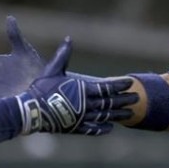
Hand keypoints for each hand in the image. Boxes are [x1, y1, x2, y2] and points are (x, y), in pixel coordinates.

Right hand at [16, 37, 136, 134]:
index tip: (130, 83)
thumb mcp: (52, 70)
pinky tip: (110, 128)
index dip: (120, 85)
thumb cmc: (40, 89)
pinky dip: (102, 128)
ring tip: (130, 114)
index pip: (107, 87)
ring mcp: (81, 117)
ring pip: (105, 116)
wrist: (31, 111)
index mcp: (82, 89)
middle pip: (110, 102)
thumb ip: (63, 56)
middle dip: (124, 99)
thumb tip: (68, 39)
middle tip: (137, 98)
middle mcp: (85, 104)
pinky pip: (92, 129)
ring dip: (118, 114)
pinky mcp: (75, 127)